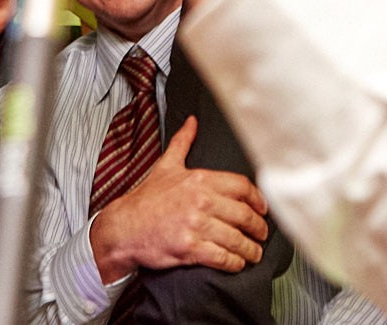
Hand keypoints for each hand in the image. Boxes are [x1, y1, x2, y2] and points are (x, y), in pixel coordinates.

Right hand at [90, 117, 270, 278]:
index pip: (242, 187)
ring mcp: (195, 225)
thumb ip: (182, 142)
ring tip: (254, 253)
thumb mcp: (166, 166)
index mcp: (200, 179)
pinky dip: (234, 262)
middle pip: (244, 214)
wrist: (123, 228)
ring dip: (249, 249)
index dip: (258, 199)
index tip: (263, 209)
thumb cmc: (145, 200)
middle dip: (258, 227)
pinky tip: (237, 263)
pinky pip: (221, 257)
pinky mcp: (188, 248)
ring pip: (235, 238)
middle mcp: (201, 201)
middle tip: (262, 234)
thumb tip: (192, 122)